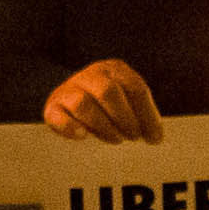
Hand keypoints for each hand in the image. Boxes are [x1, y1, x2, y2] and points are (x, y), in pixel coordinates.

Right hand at [41, 60, 162, 143]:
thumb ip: (140, 114)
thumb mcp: (126, 102)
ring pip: (83, 104)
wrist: (70, 102)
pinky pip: (59, 116)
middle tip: (133, 137)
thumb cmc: (107, 108)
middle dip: (125, 118)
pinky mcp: (53, 107)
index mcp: (114, 70)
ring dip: (103, 126)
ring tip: (115, 139)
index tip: (155, 139)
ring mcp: (69, 89)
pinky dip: (72, 128)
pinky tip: (83, 136)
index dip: (148, 115)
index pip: (136, 88)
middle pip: (109, 92)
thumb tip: (155, 138)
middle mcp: (91, 75)